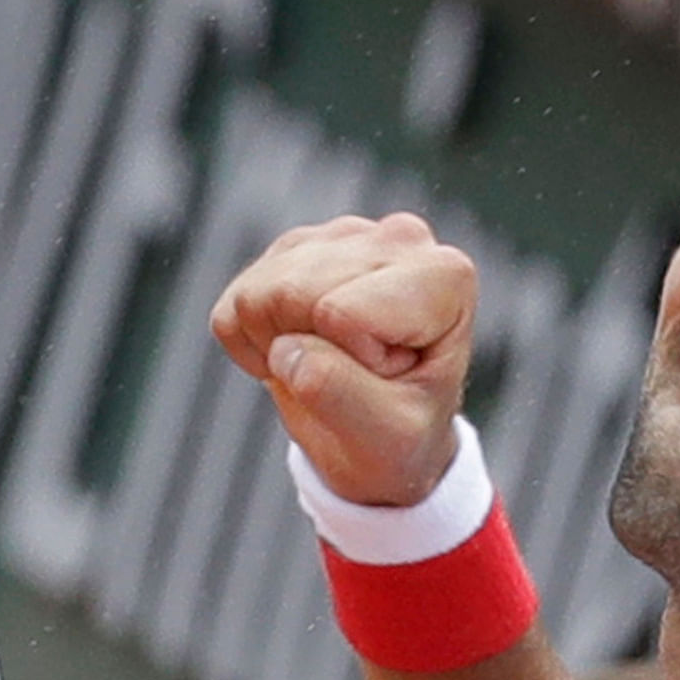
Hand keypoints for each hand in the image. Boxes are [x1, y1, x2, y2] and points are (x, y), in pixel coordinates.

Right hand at [211, 213, 476, 505]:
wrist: (385, 443)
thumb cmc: (402, 437)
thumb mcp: (386, 435)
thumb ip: (338, 391)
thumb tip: (284, 348)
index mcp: (444, 275)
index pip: (343, 312)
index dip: (354, 360)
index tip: (389, 377)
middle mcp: (398, 238)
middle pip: (292, 291)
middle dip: (307, 350)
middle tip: (354, 375)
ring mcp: (343, 237)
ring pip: (256, 293)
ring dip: (277, 347)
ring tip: (329, 364)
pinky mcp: (297, 248)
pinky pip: (235, 302)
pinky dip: (252, 342)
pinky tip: (300, 352)